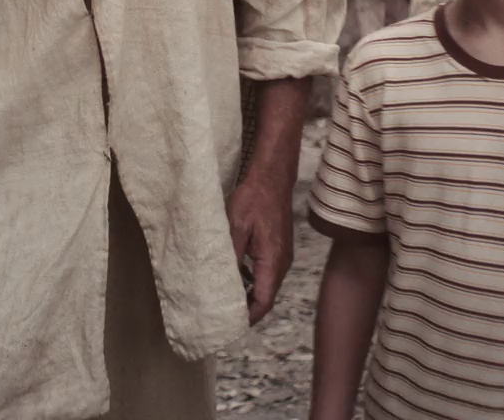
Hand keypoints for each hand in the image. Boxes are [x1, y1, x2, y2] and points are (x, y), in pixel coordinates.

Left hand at [226, 172, 294, 324]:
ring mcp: (282, 256)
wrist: (272, 178)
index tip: (230, 324)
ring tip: (225, 300)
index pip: (264, 300)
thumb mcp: (235, 227)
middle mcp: (282, 263)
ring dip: (249, 295)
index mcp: (272, 260)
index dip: (249, 316)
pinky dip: (252, 280)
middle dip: (247, 309)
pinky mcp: (278, 249)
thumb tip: (221, 282)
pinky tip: (234, 277)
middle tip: (222, 315)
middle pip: (266, 296)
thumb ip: (231, 256)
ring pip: (266, 285)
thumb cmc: (253, 199)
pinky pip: (266, 273)